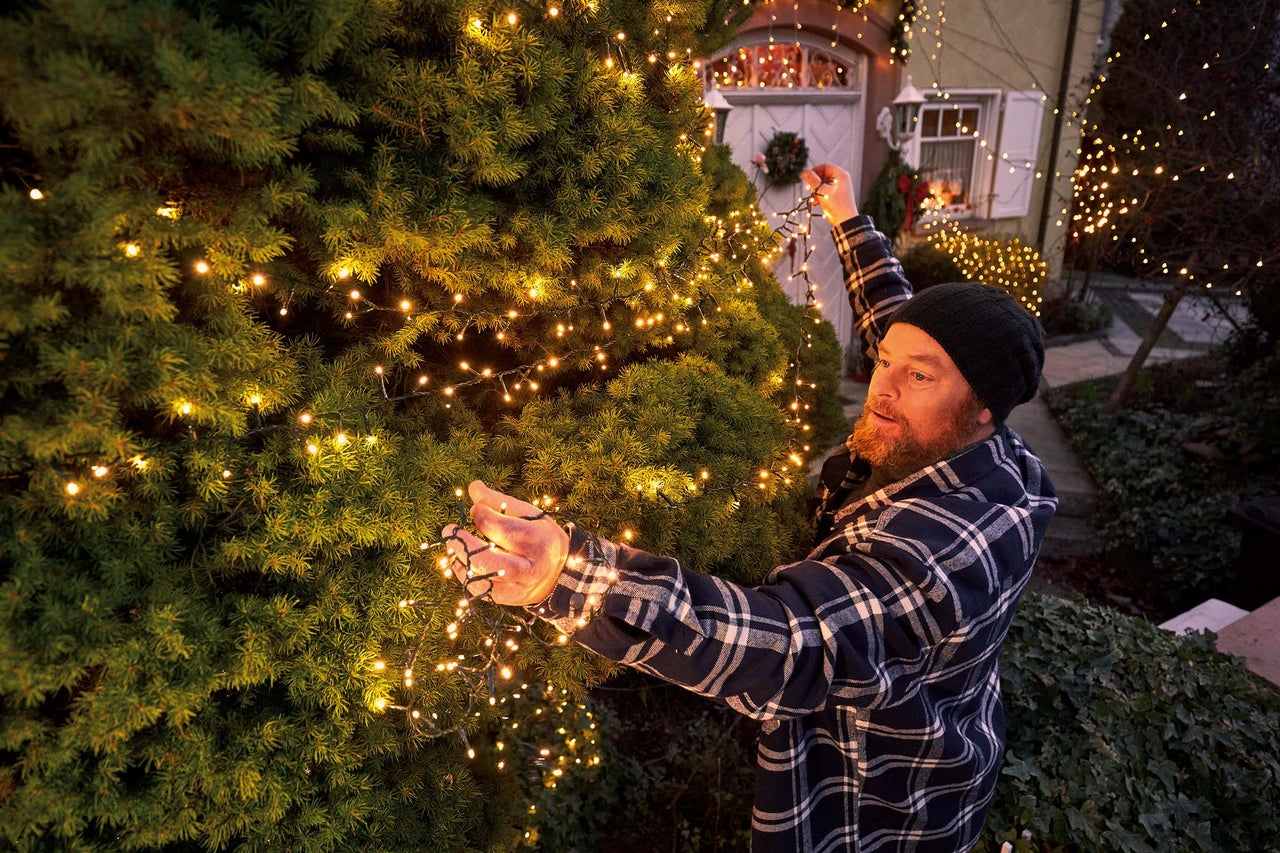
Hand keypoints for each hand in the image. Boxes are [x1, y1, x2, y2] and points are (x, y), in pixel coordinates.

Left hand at [441, 480, 568, 606]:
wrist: (561, 573)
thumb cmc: (541, 537)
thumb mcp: (529, 515)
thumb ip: (500, 501)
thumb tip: (473, 487)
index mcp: (538, 541)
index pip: (500, 528)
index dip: (481, 515)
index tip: (476, 509)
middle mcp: (529, 569)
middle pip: (488, 561)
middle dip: (463, 544)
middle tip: (449, 530)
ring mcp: (518, 589)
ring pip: (480, 579)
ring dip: (461, 560)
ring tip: (454, 546)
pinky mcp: (508, 600)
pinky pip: (479, 590)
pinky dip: (466, 575)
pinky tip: (462, 562)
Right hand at [801, 163, 857, 225]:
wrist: (845, 221)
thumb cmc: (838, 206)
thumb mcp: (822, 192)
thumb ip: (812, 181)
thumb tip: (804, 171)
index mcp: (841, 175)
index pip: (825, 166)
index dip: (815, 171)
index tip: (808, 178)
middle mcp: (841, 180)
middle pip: (823, 175)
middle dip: (815, 183)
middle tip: (810, 189)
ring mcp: (839, 187)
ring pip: (823, 184)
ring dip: (816, 190)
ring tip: (813, 198)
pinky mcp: (836, 195)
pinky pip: (825, 190)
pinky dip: (819, 195)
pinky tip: (816, 202)